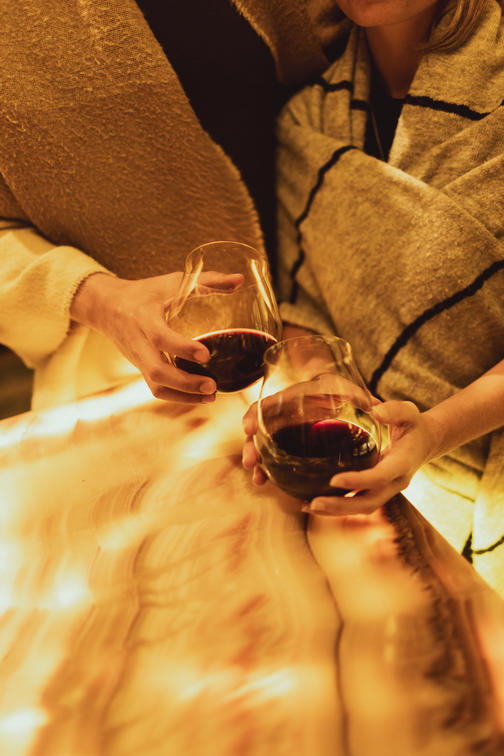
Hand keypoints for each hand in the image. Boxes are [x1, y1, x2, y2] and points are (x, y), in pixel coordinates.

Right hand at [70, 271, 240, 401]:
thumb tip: (239, 280)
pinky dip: (177, 397)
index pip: (160, 337)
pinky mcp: (140, 369)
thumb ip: (207, 281)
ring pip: (155, 385)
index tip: (206, 354)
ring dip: (183, 396)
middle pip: (156, 371)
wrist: (106, 306)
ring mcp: (138, 359)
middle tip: (213, 385)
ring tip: (211, 396)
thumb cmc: (144, 293)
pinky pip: (156, 389)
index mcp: (144, 318)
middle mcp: (139, 343)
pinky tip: (199, 397)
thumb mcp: (173, 282)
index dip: (182, 348)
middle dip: (185, 383)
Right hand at [242, 375, 377, 484]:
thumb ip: (359, 398)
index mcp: (292, 398)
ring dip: (257, 462)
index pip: (266, 404)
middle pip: (259, 428)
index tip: (248, 428)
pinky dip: (269, 470)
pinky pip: (272, 458)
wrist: (334, 393)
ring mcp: (281, 430)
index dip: (254, 414)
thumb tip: (376, 408)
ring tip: (258, 479)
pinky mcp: (286, 444)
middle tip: (250, 462)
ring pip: (262, 445)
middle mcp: (281, 413)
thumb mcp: (349, 391)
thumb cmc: (341, 392)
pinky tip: (267, 483)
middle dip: (251, 446)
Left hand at [305, 400, 435, 515]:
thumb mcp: (410, 412)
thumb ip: (395, 410)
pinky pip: (357, 503)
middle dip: (340, 506)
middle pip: (368, 502)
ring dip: (335, 510)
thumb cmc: (414, 425)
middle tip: (314, 503)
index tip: (334, 480)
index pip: (379, 477)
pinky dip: (337, 505)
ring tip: (307, 506)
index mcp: (402, 464)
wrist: (426, 443)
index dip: (357, 481)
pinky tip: (314, 502)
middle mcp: (395, 482)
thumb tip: (374, 410)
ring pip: (361, 507)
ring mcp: (386, 490)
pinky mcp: (377, 491)